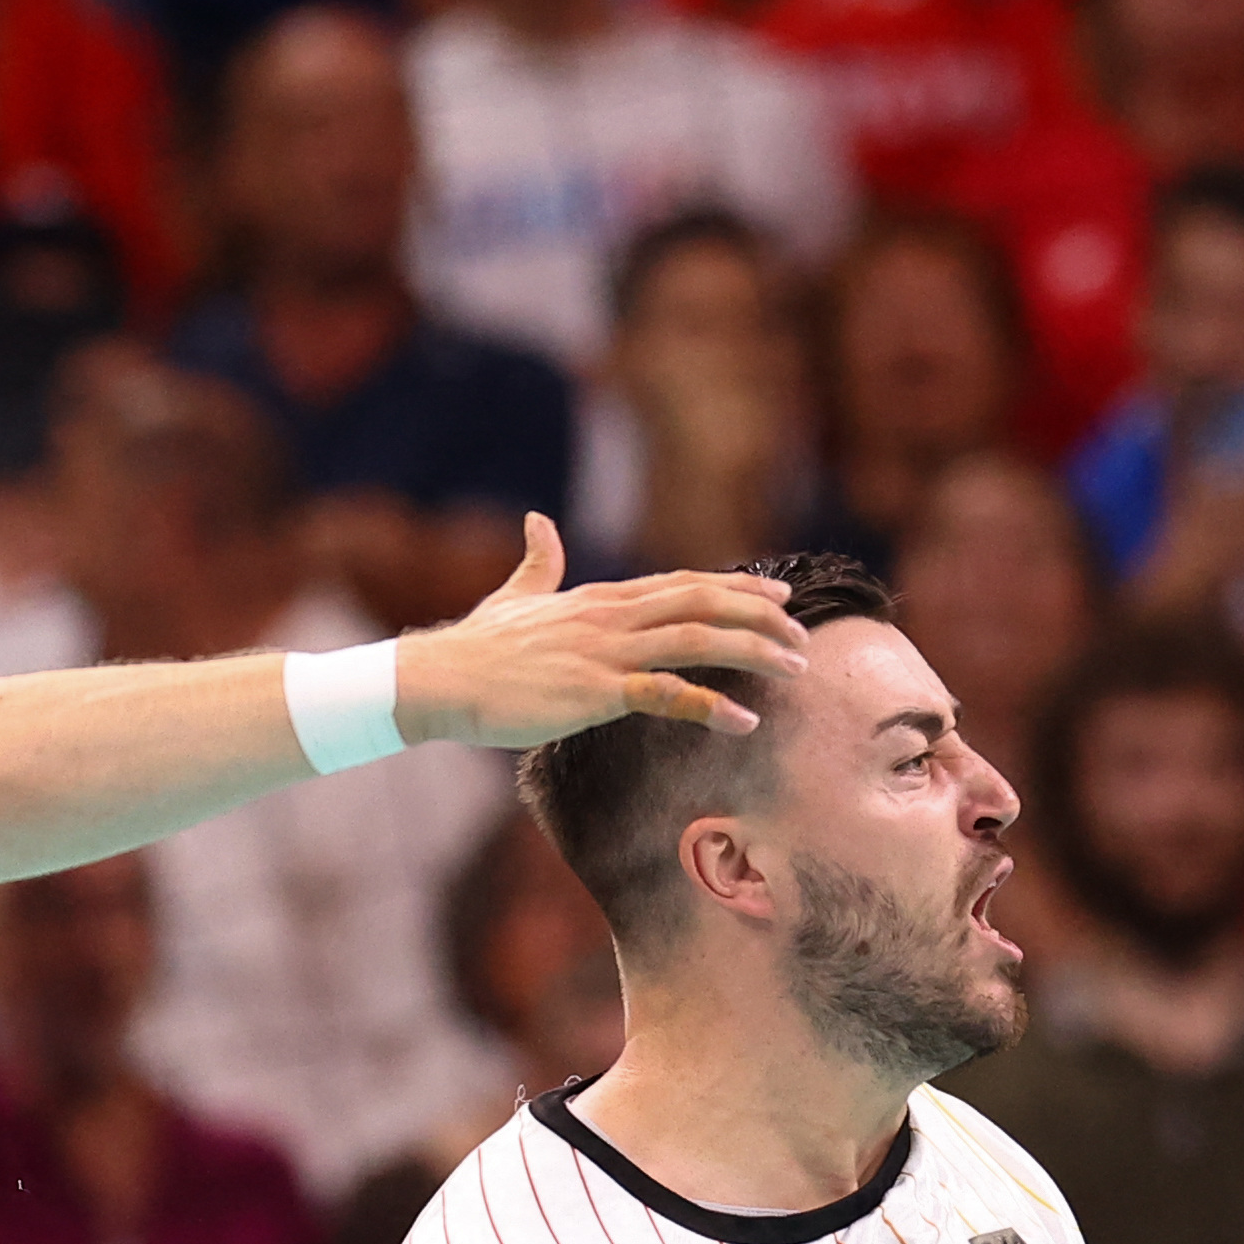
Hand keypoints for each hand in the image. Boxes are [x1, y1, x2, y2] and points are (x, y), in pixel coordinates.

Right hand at [389, 518, 809, 746]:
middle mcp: (611, 616)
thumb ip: (538, 560)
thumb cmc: (477, 646)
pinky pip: (667, 695)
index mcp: (601, 597)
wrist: (441, 677)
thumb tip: (539, 521)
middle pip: (702, 604)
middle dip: (760, 617)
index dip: (734, 587)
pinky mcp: (597, 691)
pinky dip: (710, 705)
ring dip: (753, 652)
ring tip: (795, 669)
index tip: (776, 595)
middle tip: (802, 636)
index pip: (682, 584)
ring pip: (697, 641)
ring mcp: (606, 652)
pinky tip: (744, 721)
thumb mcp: (514, 595)